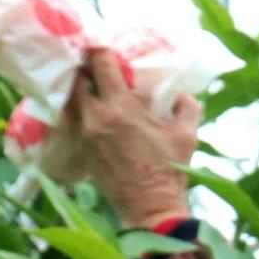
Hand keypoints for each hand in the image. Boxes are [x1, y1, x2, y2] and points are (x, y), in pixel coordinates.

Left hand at [45, 44, 198, 230]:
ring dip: (81, 90)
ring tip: (94, 89)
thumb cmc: (170, 171)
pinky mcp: (83, 149)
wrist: (150, 209)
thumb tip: (183, 95)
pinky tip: (96, 114)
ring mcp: (86, 133)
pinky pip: (75, 120)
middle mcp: (97, 116)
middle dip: (86, 69)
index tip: (107, 49)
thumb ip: (187, 107)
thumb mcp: (186, 135)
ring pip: (72, 99)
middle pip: (77, 77)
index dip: (102, 50)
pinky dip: (83, 112)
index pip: (100, 62)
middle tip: (96, 68)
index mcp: (121, 107)